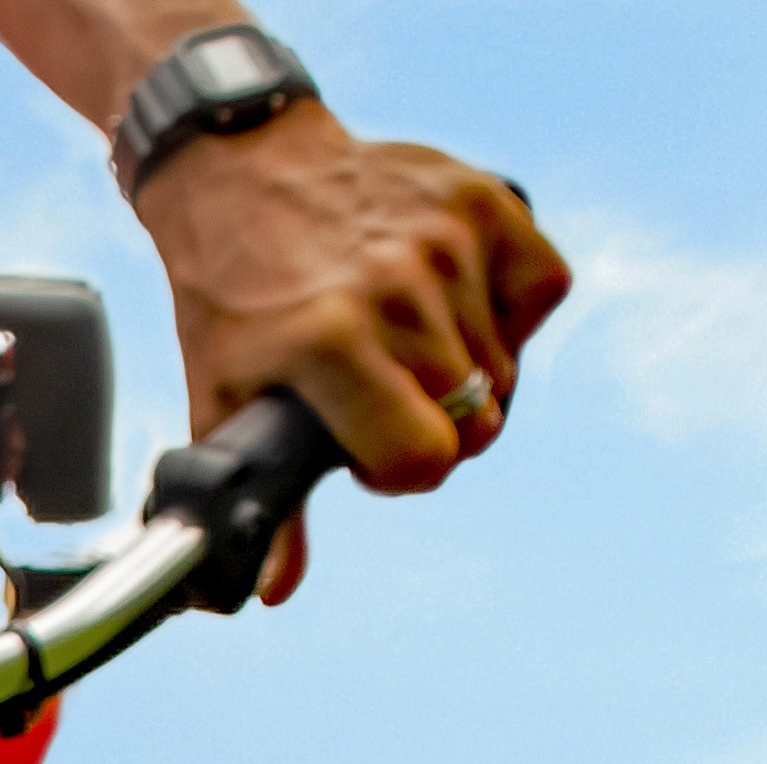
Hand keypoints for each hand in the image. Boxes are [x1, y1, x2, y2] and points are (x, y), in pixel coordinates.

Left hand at [135, 109, 567, 604]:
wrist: (242, 169)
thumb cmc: (233, 299)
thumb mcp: (225, 399)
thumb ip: (266, 500)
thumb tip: (274, 591)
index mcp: (329, 343)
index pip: (426, 460)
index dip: (399, 473)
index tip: (365, 449)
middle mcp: (398, 289)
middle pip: (475, 424)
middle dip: (431, 426)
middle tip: (379, 392)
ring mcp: (448, 240)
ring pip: (505, 368)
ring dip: (462, 370)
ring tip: (399, 338)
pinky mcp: (487, 199)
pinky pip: (541, 290)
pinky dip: (511, 310)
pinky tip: (451, 302)